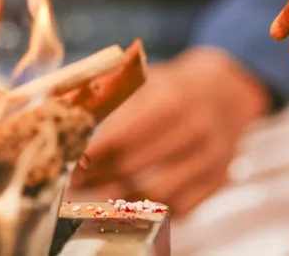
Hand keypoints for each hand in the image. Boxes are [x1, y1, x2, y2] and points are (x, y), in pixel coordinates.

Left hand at [71, 47, 269, 215]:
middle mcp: (195, 129)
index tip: (70, 164)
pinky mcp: (218, 179)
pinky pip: (180, 208)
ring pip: (156, 194)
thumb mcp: (146, 78)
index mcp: (173, 99)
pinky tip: (130, 201)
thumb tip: (62, 112)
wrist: (226, 91)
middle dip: (97, 180)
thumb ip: (109, 96)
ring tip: (97, 195)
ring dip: (121, 199)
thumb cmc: (174, 86)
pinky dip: (152, 208)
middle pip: (134, 168)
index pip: (122, 136)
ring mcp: (211, 157)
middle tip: (75, 185)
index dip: (91, 155)